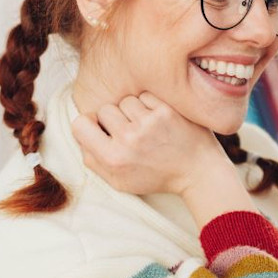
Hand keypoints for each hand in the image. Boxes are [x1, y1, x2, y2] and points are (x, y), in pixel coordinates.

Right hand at [70, 92, 227, 196]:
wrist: (198, 172)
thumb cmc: (157, 177)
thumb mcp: (119, 182)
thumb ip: (94, 160)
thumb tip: (81, 134)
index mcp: (113, 158)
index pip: (79, 124)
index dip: (89, 124)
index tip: (101, 128)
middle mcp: (129, 139)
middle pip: (104, 109)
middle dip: (115, 118)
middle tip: (130, 132)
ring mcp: (149, 123)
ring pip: (126, 100)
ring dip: (133, 110)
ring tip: (147, 127)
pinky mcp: (167, 110)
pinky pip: (145, 96)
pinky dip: (150, 105)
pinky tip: (160, 120)